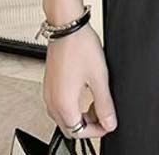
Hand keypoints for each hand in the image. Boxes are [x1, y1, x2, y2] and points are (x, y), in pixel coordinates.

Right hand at [43, 22, 116, 138]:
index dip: (97, 131)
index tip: (109, 124)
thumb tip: (110, 122)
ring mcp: (49, 92)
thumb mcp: (99, 77)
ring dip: (81, 116)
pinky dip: (73, 105)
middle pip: (69, 127)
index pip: (79, 132)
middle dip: (89, 126)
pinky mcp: (50, 83)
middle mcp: (52, 101)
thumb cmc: (80, 46)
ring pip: (64, 116)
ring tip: (97, 103)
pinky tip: (85, 93)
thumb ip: (105, 103)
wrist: (67, 27)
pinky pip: (60, 104)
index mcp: (63, 104)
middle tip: (104, 115)